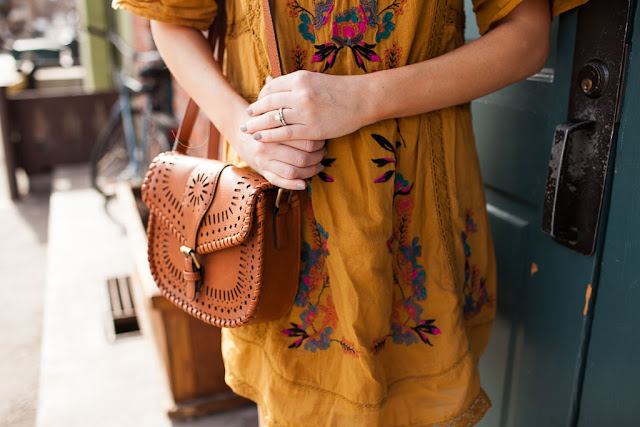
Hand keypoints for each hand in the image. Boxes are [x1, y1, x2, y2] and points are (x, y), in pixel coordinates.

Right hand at [231, 116, 326, 190]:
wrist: (242, 134)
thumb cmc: (265, 122)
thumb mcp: (276, 115)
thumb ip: (291, 119)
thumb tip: (317, 124)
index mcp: (274, 131)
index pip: (304, 140)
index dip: (318, 142)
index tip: (323, 140)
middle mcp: (267, 147)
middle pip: (301, 157)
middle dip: (317, 157)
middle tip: (323, 153)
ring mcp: (264, 161)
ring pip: (293, 171)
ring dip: (310, 171)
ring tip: (319, 165)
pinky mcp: (262, 171)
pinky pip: (279, 181)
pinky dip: (293, 185)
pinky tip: (304, 184)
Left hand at [240, 71, 370, 142]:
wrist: (362, 99)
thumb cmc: (339, 89)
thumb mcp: (314, 79)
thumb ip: (294, 83)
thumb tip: (273, 84)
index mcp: (299, 79)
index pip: (271, 87)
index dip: (260, 96)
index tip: (256, 104)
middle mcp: (300, 94)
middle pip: (268, 103)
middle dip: (254, 111)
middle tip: (245, 117)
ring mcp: (305, 112)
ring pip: (273, 119)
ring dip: (257, 125)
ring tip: (247, 129)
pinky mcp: (311, 129)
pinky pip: (284, 134)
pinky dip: (270, 136)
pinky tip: (260, 138)